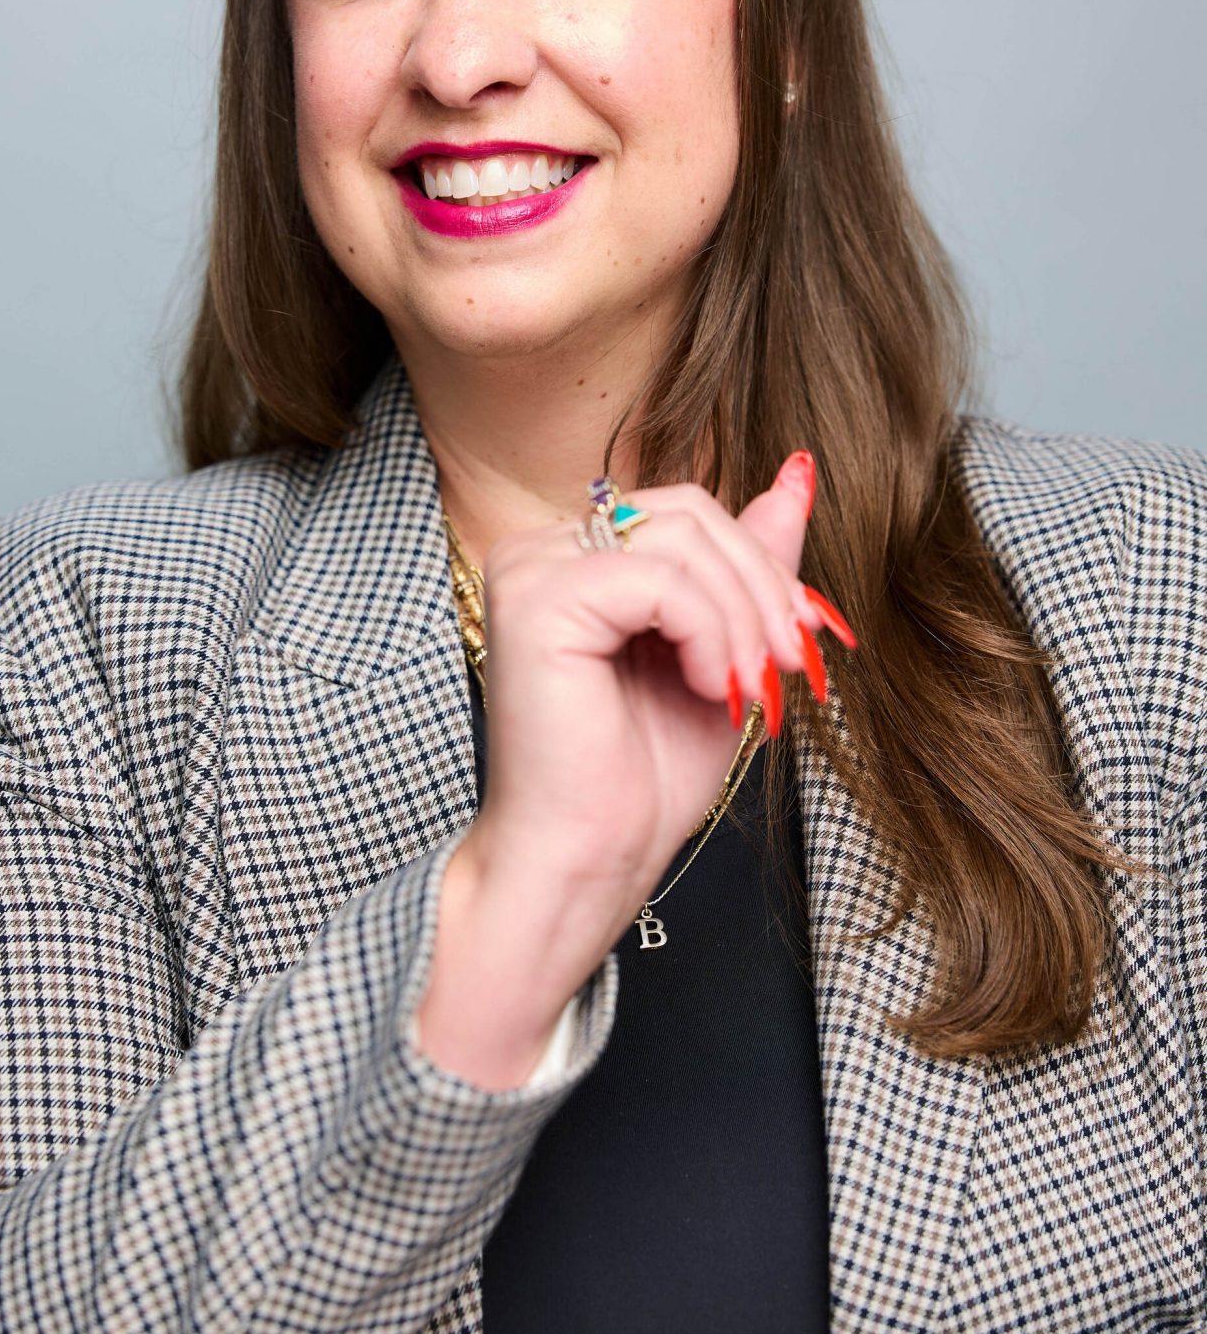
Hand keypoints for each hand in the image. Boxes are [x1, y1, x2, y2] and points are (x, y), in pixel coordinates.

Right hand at [419, 453, 855, 1083]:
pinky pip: (662, 580)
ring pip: (685, 541)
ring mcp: (532, 568)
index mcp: (576, 557)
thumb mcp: (725, 652)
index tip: (801, 641)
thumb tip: (800, 472)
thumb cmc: (641, 779)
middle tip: (786, 668)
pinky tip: (708, 688)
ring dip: (742, 620)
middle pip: (691, 512)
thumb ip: (750, 564)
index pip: (690, 512)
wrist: (590, 861)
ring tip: (742, 690)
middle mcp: (542, 549)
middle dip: (763, 590)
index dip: (761, 568)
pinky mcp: (537, 600)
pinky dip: (710, 634)